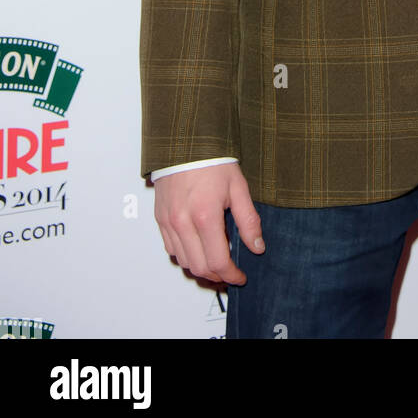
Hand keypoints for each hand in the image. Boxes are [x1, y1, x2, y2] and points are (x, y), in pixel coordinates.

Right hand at [153, 163, 264, 283]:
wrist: (186, 141)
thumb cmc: (213, 160)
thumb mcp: (238, 188)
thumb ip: (248, 221)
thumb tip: (257, 247)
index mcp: (205, 216)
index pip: (218, 261)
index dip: (231, 275)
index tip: (240, 276)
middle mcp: (183, 223)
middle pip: (199, 267)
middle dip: (217, 275)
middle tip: (230, 272)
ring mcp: (169, 222)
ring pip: (183, 261)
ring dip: (201, 267)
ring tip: (216, 260)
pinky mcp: (160, 218)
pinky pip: (171, 248)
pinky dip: (186, 255)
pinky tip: (198, 247)